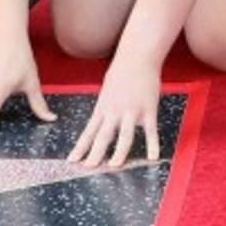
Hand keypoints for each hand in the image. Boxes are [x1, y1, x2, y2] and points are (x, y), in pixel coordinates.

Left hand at [67, 53, 160, 168]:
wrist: (136, 57)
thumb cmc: (121, 73)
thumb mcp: (106, 91)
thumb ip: (104, 108)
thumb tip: (101, 122)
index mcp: (102, 108)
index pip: (89, 131)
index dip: (80, 147)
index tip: (72, 160)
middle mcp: (114, 111)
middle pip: (102, 136)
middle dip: (94, 154)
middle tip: (88, 168)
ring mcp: (131, 111)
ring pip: (124, 135)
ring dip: (119, 152)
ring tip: (114, 166)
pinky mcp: (148, 109)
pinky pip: (150, 130)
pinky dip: (152, 144)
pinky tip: (153, 157)